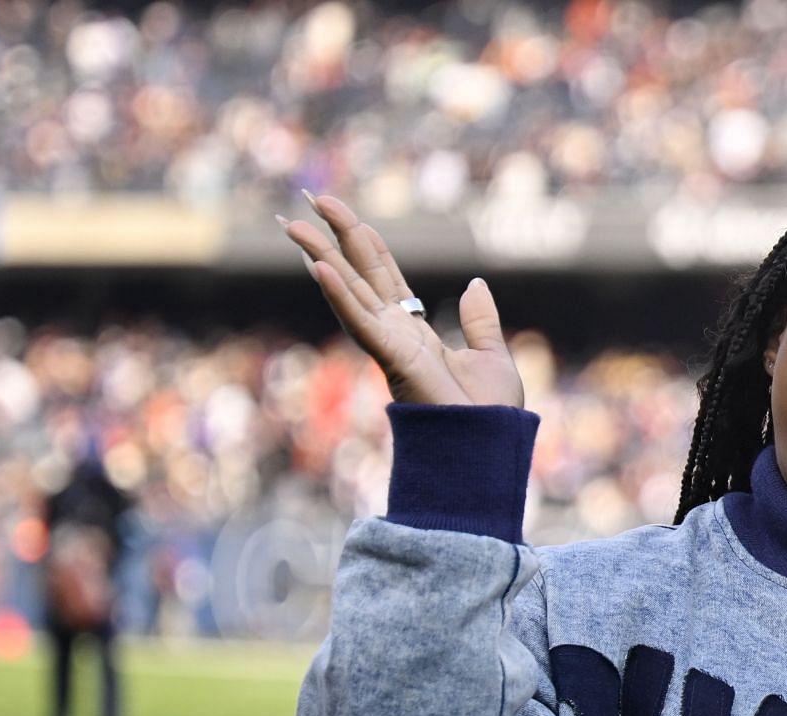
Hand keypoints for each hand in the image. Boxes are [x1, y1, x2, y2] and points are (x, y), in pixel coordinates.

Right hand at [277, 191, 523, 408]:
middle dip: (335, 236)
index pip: (384, 276)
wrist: (488, 445)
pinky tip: (322, 267)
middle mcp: (394, 333)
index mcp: (415, 330)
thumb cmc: (489, 413)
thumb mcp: (490, 355)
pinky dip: (341, 295)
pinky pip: (360, 321)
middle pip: (358, 273)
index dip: (365, 243)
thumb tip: (475, 283)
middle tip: (310, 199)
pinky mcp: (392, 359)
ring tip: (295, 226)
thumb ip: (481, 320)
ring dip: (321, 257)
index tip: (344, 214)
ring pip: (348, 291)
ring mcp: (389, 345)